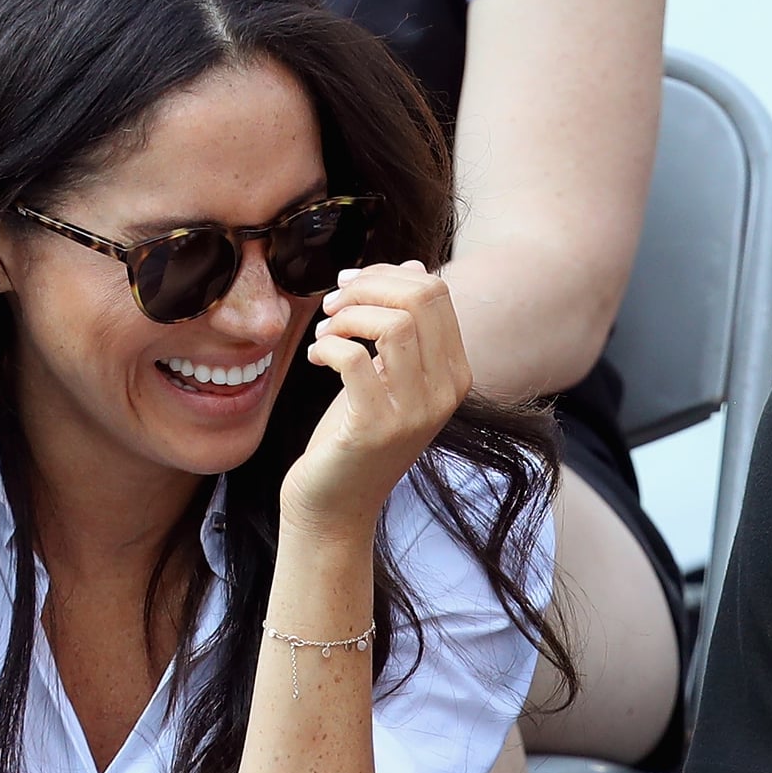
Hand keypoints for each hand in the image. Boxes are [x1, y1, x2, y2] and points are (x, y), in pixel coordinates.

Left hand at [280, 261, 472, 541]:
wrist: (336, 506)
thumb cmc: (356, 434)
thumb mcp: (388, 374)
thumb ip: (405, 325)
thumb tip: (415, 266)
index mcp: (455, 372)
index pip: (436, 292)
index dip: (387, 274)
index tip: (349, 287)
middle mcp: (445, 391)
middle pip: (421, 298)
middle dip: (367, 286)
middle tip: (332, 305)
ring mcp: (415, 412)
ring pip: (394, 323)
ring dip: (348, 315)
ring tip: (325, 331)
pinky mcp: (376, 428)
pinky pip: (354, 358)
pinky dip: (329, 345)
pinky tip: (316, 357)